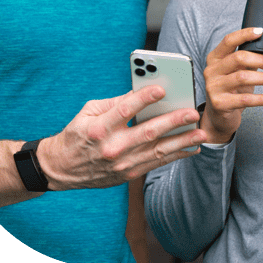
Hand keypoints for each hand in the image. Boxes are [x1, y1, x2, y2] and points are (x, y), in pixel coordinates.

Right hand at [37, 86, 206, 189]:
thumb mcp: (89, 111)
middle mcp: (112, 147)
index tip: (161, 89)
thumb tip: (140, 91)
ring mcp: (122, 164)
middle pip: (147, 132)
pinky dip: (176, 155)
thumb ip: (115, 102)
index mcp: (99, 128)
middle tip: (192, 113)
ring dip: (182, 142)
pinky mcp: (128, 174)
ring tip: (200, 133)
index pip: (125, 110)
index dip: (144, 98)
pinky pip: (156, 163)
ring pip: (157, 151)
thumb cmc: (78, 133)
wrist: (62, 169)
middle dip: (173, 122)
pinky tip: (192, 148)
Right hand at [201, 27, 262, 143]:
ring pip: (243, 77)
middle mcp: (211, 71)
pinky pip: (246, 99)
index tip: (260, 32)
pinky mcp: (220, 103)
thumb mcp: (235, 73)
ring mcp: (213, 87)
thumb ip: (246, 62)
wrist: (218, 117)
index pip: (228, 40)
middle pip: (238, 58)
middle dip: (261, 60)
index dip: (245, 34)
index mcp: (214, 58)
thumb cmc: (230, 91)